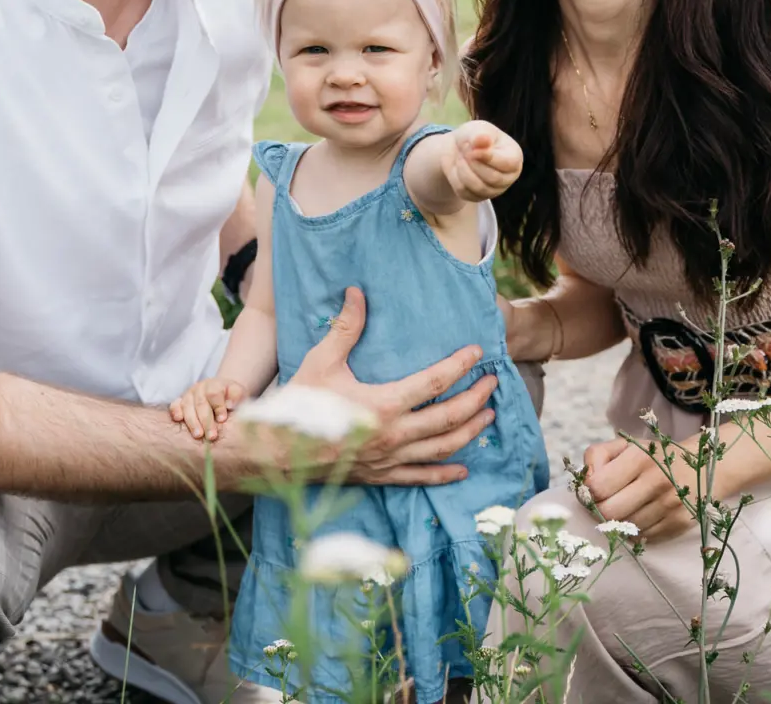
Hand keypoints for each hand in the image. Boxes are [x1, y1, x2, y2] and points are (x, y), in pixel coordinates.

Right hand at [169, 377, 245, 440]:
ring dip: (192, 421)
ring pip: (187, 406)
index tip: (222, 419)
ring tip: (198, 435)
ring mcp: (189, 394)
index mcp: (215, 384)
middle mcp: (200, 388)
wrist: (222, 391)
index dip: (218, 406)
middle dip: (206, 421)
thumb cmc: (231, 397)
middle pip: (201, 403)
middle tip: (212, 436)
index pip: (214, 394)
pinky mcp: (181, 401)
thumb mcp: (239, 394)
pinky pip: (175, 404)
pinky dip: (175, 411)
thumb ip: (237, 397)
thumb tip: (230, 404)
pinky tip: (178, 420)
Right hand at [283, 287, 496, 485]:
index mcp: (383, 404)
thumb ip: (345, 328)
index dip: (460, 365)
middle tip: (494, 383)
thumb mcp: (321, 362)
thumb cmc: (298, 406)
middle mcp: (394, 435)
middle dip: (476, 398)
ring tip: (489, 416)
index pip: (435, 381)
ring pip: (443, 447)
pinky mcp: (381, 476)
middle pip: (449, 417)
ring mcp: (390, 459)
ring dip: (470, 431)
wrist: (276, 454)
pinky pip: (421, 478)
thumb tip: (357, 292)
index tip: (477, 353)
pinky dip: (445, 474)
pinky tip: (463, 470)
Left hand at [442, 121, 522, 202]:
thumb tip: (483, 140)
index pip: (509, 164)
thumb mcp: (476, 129)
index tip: (472, 149)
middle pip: (493, 178)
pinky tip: (458, 168)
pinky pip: (466, 193)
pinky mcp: (478, 197)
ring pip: (479, 188)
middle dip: (474, 164)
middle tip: (464, 150)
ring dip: (464, 171)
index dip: (489, 158)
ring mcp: (494, 189)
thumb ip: (480, 135)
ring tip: (460, 157)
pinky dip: (457, 179)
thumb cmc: (473, 136)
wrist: (458, 148)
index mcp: (514, 157)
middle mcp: (508, 176)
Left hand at [582, 437, 694, 540]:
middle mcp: (657, 480)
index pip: (597, 487)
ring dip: (619, 523)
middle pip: (608, 513)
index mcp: (639, 457)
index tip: (591, 492)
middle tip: (604, 506)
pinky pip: (643, 538)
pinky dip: (636, 531)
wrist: (705, 466)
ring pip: (625, 528)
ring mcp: (670, 504)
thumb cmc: (655, 457)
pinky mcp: (680, 523)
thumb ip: (597, 457)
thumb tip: (584, 484)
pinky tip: (642, 516)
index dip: (587, 493)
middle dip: (600, 512)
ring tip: (626, 509)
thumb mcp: (626, 446)